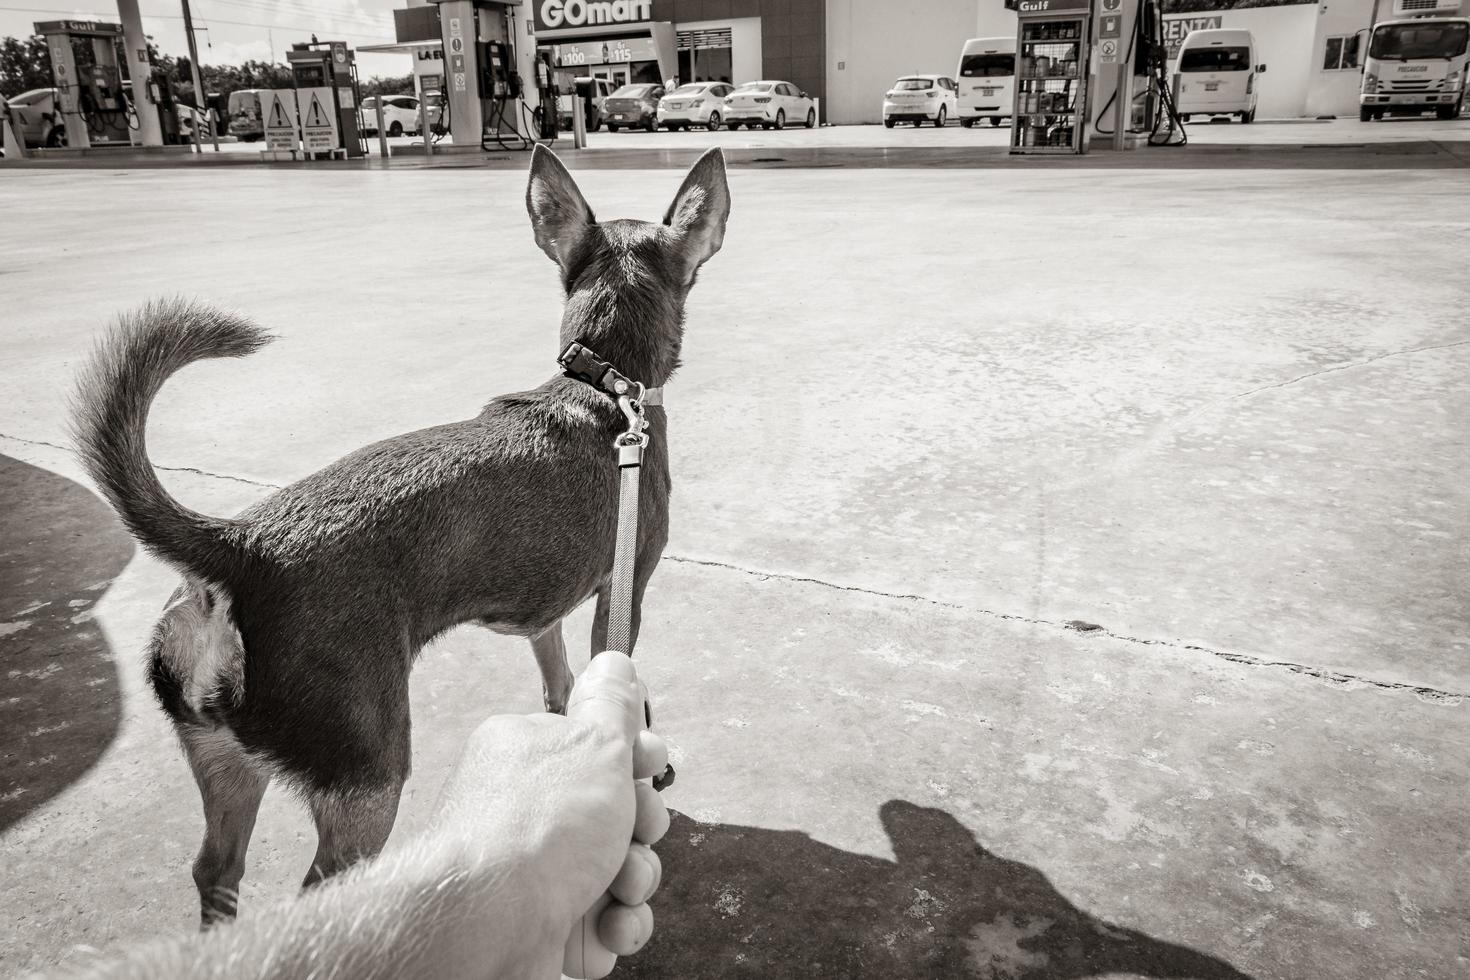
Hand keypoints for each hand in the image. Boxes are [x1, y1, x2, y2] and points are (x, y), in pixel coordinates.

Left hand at [430, 651, 669, 977]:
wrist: (486, 927)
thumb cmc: (536, 829)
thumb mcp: (592, 744)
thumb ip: (612, 704)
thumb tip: (615, 660)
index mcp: (531, 756)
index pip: (599, 748)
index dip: (636, 758)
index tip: (647, 763)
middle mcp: (530, 813)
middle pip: (618, 811)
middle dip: (642, 825)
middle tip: (635, 828)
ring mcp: (539, 873)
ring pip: (620, 869)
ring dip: (636, 878)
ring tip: (620, 886)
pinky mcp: (548, 927)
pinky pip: (606, 922)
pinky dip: (618, 926)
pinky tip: (609, 926)